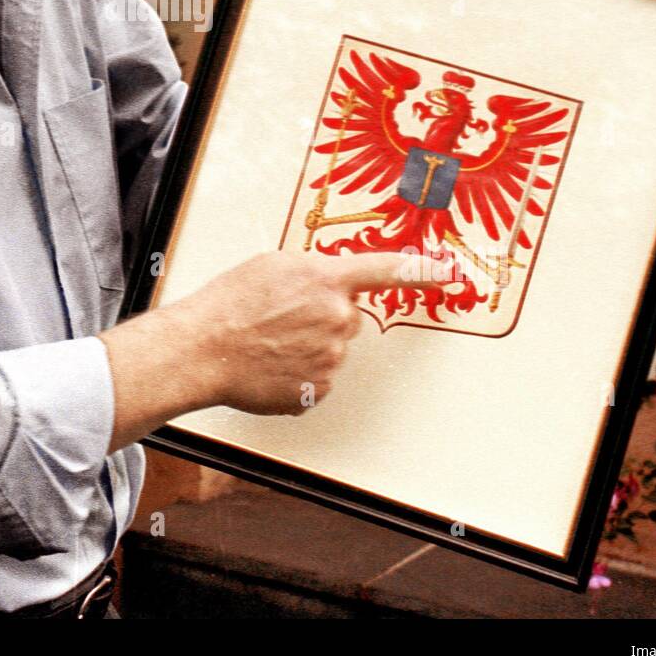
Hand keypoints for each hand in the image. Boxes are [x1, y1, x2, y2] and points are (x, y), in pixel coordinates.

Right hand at [183, 250, 433, 415]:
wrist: (204, 349)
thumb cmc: (231, 302)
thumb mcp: (272, 264)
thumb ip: (313, 270)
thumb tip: (329, 281)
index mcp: (328, 279)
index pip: (387, 270)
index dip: (423, 270)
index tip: (450, 272)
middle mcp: (338, 318)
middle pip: (349, 316)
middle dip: (323, 316)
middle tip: (282, 317)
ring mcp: (331, 358)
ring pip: (332, 348)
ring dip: (308, 345)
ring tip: (268, 341)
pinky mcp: (319, 390)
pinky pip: (319, 378)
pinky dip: (298, 372)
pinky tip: (271, 364)